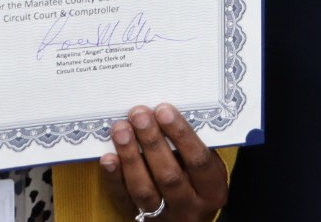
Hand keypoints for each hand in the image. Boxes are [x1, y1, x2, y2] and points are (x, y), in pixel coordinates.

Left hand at [101, 104, 227, 221]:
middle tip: (138, 114)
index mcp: (212, 190)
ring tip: (121, 129)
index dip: (181, 135)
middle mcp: (190, 207)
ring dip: (130, 156)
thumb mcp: (205, 161)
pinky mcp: (140, 220)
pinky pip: (124, 200)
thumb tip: (162, 109)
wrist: (185, 211)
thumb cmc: (194, 174)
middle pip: (169, 176)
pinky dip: (115, 178)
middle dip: (152, 142)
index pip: (199, 161)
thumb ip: (189, 142)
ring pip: (145, 190)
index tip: (164, 110)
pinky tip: (108, 157)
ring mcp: (164, 216)